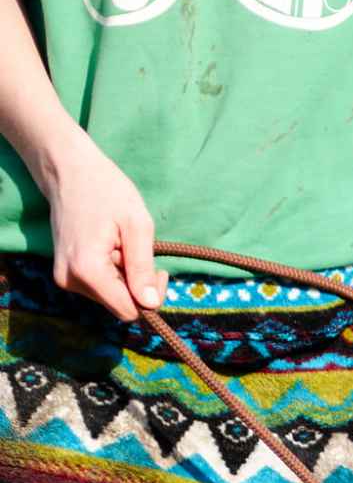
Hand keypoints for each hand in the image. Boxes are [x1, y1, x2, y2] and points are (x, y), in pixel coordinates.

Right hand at [43, 126, 161, 322]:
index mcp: (88, 270)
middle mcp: (70, 281)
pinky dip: (111, 273)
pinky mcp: (64, 274)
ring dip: (124, 277)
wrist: (67, 171)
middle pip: (120, 306)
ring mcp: (64, 279)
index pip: (129, 311)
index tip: (158, 271)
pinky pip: (99, 287)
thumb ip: (143, 267)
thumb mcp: (137, 225)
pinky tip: (108, 247)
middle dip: (136, 285)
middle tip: (138, 251)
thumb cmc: (106, 190)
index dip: (150, 298)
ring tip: (118, 244)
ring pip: (110, 297)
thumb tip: (151, 304)